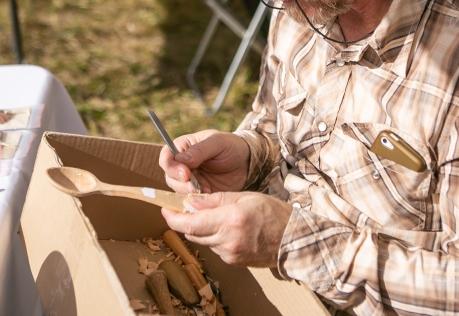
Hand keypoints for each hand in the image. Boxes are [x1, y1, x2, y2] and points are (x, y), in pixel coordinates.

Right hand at [159, 130, 249, 194]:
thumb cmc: (232, 146)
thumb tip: (181, 160)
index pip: (167, 157)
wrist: (247, 163)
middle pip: (170, 177)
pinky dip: (198, 201)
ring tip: (205, 191)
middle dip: (180, 184)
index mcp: (183, 147)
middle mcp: (182, 164)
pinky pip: (191, 200)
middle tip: (194, 188)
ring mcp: (190, 180)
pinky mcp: (199, 193)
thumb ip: (199, 150)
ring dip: (189, 193)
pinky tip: (210, 197)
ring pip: (178, 190)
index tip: (185, 174)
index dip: (172, 167)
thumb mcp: (218, 143)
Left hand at [162, 192, 292, 266]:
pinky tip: (224, 228)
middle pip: (192, 232)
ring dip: (200, 228)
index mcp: (230, 219)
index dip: (173, 217)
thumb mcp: (245, 196)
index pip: (190, 222)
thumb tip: (191, 201)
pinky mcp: (233, 261)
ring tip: (209, 216)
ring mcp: (229, 253)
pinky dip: (213, 237)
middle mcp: (227, 239)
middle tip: (184, 208)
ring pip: (202, 240)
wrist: (293, 239)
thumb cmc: (273, 213)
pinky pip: (214, 247)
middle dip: (184, 221)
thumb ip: (215, 200)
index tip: (165, 209)